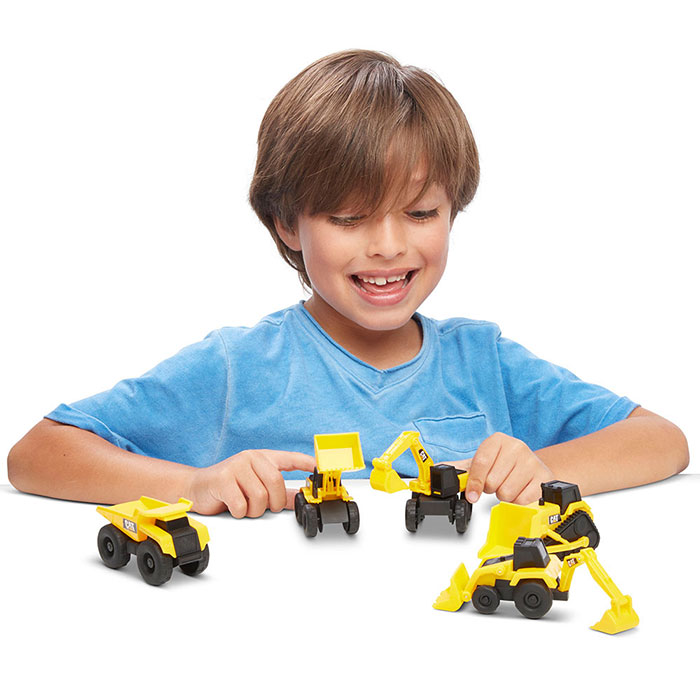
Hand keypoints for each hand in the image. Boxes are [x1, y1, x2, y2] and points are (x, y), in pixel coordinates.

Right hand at [187, 449, 315, 516]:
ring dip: (254, 511)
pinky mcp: (223, 478)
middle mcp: (251, 457)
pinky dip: (240, 512)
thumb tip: (298, 497)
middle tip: (264, 507)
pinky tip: (232, 506)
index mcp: (262, 457)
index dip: (307, 463)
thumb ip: (278, 492)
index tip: (320, 468)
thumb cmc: (228, 487)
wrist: (195, 488)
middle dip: (273, 502)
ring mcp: (236, 466)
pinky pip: (242, 504)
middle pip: (276, 483)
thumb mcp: (256, 487)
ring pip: (260, 497)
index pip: (290, 458)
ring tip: (244, 506)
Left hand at [463, 433, 553, 504]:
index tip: (471, 495)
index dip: (474, 482)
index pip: (481, 462)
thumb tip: (443, 470)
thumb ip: (461, 468)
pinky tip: (520, 491)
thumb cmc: (503, 465)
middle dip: (491, 488)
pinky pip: (522, 500)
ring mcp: (532, 461)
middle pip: (492, 481)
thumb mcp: (482, 462)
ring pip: (507, 492)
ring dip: (504, 496)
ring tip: (508, 486)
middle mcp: (517, 446)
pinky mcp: (544, 478)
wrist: (531, 467)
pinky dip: (517, 502)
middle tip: (496, 482)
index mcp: (498, 440)